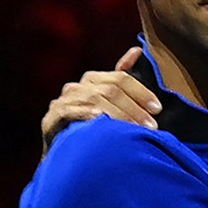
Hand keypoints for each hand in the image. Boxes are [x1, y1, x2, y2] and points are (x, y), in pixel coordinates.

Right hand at [40, 48, 162, 155]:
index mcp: (93, 80)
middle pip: (109, 90)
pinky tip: (99, 119)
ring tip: (133, 129)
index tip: (157, 109)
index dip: (141, 92)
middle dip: (133, 108)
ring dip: (117, 114)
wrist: (68, 157)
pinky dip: (85, 113)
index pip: (120, 78)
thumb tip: (137, 50)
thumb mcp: (111, 104)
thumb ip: (123, 80)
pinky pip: (68, 112)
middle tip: (151, 126)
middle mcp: (77, 87)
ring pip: (93, 99)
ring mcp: (62, 102)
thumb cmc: (93, 129)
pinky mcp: (50, 119)